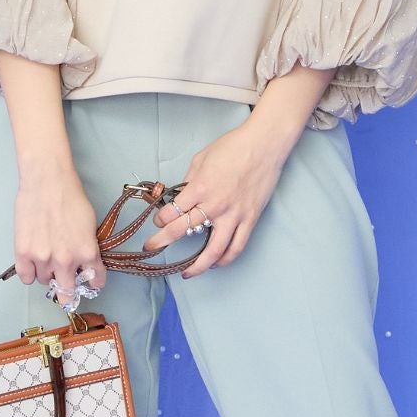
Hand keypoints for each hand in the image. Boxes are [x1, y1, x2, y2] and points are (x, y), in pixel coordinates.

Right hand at [13, 168, 105, 307]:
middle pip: (66, 292)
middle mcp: (66, 261)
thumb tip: (84, 261)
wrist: (47, 182)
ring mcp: (43, 259)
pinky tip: (33, 265)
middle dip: (68, 290)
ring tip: (46, 258)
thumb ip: (88, 247)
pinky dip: (30, 274)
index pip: (95, 280)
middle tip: (66, 284)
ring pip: (45, 281)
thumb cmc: (70, 196)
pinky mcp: (23, 253)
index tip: (91, 282)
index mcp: (87, 253)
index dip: (93, 282)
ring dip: (47, 274)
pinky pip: (26, 277)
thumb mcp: (90, 225)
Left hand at [137, 118, 290, 277]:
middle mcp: (215, 205)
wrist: (264, 144)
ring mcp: (234, 215)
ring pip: (213, 250)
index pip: (172, 212)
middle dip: (161, 241)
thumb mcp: (201, 159)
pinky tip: (216, 264)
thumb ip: (189, 180)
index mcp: (199, 188)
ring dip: (197, 265)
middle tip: (151, 248)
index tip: (158, 220)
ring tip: (187, 272)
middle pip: (182, 231)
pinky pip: (236, 247)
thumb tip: (180, 195)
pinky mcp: (250, 219)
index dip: (160, 219)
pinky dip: (225, 260)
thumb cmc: (233, 147)